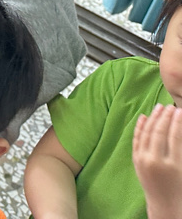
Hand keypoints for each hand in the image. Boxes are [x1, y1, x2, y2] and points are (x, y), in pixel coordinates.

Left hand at [133, 104, 181, 218]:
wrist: (164, 205)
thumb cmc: (180, 188)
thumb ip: (181, 149)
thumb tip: (179, 128)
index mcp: (173, 166)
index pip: (175, 137)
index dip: (177, 122)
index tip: (180, 111)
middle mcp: (155, 162)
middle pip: (159, 132)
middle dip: (165, 117)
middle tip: (170, 106)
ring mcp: (143, 161)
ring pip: (146, 133)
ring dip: (153, 118)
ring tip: (159, 107)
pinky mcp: (135, 161)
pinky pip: (136, 140)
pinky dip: (139, 127)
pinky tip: (144, 117)